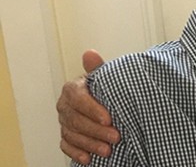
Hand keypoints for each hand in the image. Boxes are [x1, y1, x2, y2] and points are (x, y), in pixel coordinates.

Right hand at [57, 49, 119, 164]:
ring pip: (72, 135)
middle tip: (116, 137)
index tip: (109, 118)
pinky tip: (88, 159)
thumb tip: (89, 53)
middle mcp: (65, 106)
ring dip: (90, 144)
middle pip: (76, 120)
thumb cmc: (105, 89)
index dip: (92, 109)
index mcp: (73, 89)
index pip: (77, 98)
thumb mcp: (104, 78)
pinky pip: (67, 146)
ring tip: (108, 150)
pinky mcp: (66, 136)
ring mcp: (64, 122)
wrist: (104, 103)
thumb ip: (97, 68)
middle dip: (96, 130)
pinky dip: (77, 153)